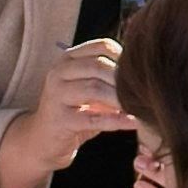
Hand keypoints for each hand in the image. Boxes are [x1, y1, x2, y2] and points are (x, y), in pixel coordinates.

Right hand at [0, 37, 131, 187]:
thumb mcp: (90, 89)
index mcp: (67, 60)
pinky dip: (116, 120)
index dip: (124, 57)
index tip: (140, 72)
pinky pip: (92, 118)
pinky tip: (133, 122)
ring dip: (121, 99)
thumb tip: (145, 71)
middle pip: (98, 66)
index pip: (100, 47)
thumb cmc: (75, 112)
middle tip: (145, 91)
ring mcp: (56, 96)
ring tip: (140, 106)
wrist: (43, 141)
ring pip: (94, 89)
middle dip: (123, 79)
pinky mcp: (59, 120)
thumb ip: (109, 77)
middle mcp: (58, 73)